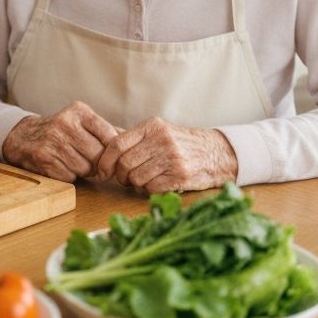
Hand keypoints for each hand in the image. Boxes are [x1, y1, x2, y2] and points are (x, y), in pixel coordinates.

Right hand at [2, 101, 118, 181]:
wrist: (24, 137)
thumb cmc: (62, 132)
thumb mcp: (82, 122)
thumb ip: (107, 131)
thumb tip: (136, 141)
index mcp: (79, 111)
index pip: (110, 135)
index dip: (112, 151)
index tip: (110, 156)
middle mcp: (65, 123)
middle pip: (99, 155)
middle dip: (98, 163)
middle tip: (90, 160)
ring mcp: (53, 141)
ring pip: (85, 168)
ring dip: (83, 171)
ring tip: (73, 161)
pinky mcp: (44, 158)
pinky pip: (70, 176)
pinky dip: (69, 176)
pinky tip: (61, 165)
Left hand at [95, 118, 238, 192]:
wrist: (215, 153)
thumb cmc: (179, 144)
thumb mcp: (157, 131)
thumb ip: (133, 138)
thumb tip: (101, 146)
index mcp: (151, 126)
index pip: (116, 144)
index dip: (105, 160)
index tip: (102, 171)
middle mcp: (161, 140)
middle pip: (124, 163)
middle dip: (119, 175)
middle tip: (123, 179)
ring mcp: (172, 158)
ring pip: (137, 177)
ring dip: (134, 184)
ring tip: (140, 181)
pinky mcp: (181, 176)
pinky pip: (152, 188)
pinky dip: (148, 190)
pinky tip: (154, 185)